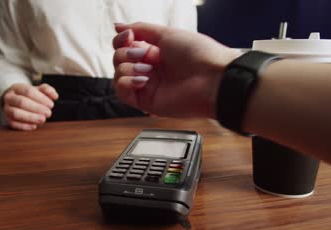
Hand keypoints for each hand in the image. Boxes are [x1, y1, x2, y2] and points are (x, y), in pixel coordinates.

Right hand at [2, 83, 58, 130]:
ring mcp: (6, 108)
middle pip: (21, 102)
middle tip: (48, 113)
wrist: (14, 101)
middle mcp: (9, 97)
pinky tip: (34, 126)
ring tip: (42, 120)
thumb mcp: (37, 90)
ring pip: (15, 113)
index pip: (28, 91)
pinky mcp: (7, 119)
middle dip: (37, 108)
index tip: (51, 105)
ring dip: (31, 117)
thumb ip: (47, 90)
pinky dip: (24, 126)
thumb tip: (54, 95)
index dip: (41, 98)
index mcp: (17, 88)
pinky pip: (13, 123)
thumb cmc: (28, 96)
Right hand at [113, 22, 240, 118]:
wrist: (213, 80)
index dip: (121, 40)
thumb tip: (117, 26)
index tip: (128, 36)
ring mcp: (148, 86)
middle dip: (125, 53)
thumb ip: (140, 29)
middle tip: (143, 55)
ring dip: (127, 68)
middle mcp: (150, 69)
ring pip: (118, 75)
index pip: (125, 46)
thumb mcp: (167, 34)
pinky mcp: (146, 102)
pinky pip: (122, 92)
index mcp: (155, 53)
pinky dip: (125, 83)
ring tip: (147, 70)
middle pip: (119, 60)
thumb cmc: (198, 55)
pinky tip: (142, 80)